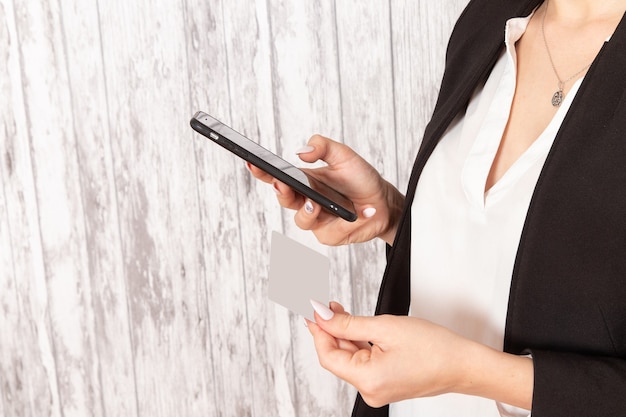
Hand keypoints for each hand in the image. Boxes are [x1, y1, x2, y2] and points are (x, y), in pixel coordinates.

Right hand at [248, 135, 403, 245]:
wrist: (383, 201)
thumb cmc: (360, 178)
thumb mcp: (344, 155)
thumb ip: (323, 147)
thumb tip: (302, 152)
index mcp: (304, 180)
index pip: (277, 177)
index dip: (261, 172)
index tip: (252, 162)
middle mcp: (306, 201)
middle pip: (284, 199)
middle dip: (282, 192)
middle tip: (282, 183)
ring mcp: (316, 220)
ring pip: (302, 220)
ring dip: (308, 212)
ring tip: (316, 202)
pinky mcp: (330, 236)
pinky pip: (331, 232)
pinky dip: (348, 222)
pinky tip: (363, 211)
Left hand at [307, 301, 533, 409]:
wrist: (465, 363)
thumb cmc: (435, 348)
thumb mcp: (385, 327)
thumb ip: (348, 323)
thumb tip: (321, 316)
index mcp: (368, 381)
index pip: (328, 355)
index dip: (317, 330)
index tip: (310, 308)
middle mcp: (370, 390)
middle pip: (338, 357)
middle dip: (329, 328)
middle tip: (322, 303)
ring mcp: (378, 388)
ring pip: (350, 357)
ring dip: (343, 333)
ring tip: (336, 308)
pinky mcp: (386, 382)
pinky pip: (364, 361)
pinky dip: (357, 342)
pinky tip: (353, 324)